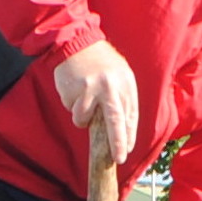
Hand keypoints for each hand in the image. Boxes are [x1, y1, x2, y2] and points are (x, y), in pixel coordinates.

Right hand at [53, 39, 138, 174]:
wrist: (77, 41)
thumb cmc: (101, 62)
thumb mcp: (119, 76)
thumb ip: (122, 100)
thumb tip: (123, 131)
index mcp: (125, 83)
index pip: (130, 116)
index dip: (128, 136)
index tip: (126, 151)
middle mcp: (110, 86)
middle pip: (115, 122)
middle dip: (117, 143)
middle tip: (118, 159)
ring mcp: (91, 88)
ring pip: (84, 119)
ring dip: (82, 117)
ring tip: (83, 99)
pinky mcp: (74, 90)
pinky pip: (72, 109)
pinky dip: (72, 105)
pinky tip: (74, 89)